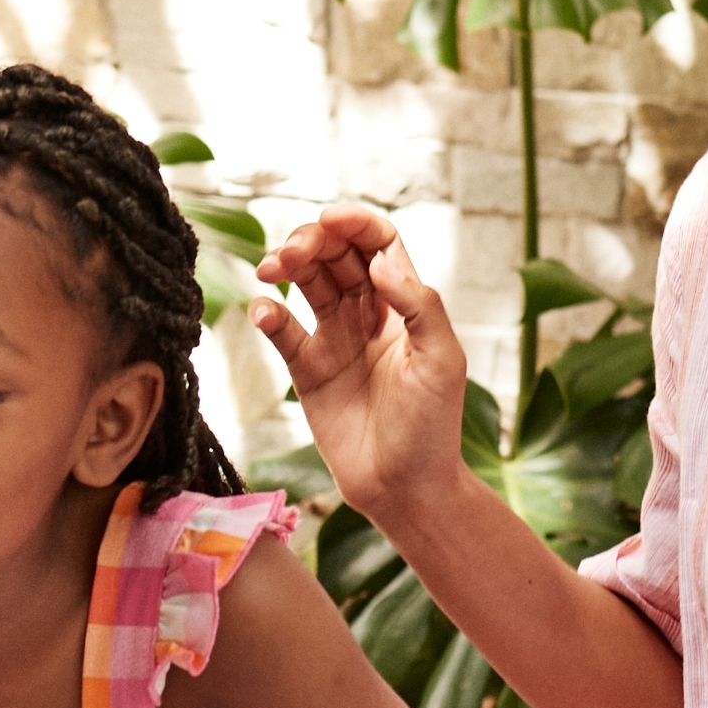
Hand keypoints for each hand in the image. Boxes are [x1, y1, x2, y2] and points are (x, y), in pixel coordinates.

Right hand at [251, 207, 474, 525]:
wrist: (404, 489)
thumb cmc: (434, 427)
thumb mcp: (443, 360)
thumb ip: (419, 304)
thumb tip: (381, 261)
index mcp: (405, 305)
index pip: (378, 244)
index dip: (355, 223)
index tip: (331, 219)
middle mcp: (369, 315)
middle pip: (336, 256)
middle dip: (311, 241)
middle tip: (292, 251)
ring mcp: (336, 340)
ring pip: (306, 283)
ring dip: (286, 265)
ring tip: (270, 269)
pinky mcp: (307, 370)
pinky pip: (283, 330)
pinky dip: (268, 313)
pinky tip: (265, 312)